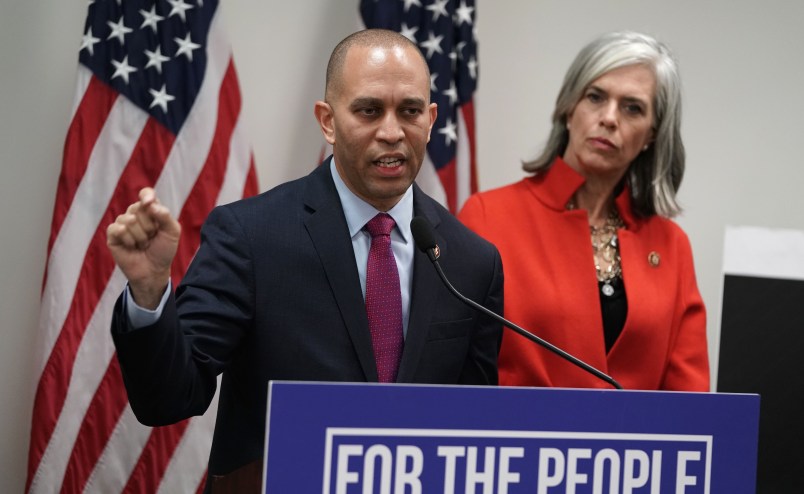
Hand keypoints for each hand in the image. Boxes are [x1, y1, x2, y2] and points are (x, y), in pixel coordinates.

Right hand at [106, 187, 180, 308]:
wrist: (154, 270)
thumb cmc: (164, 250)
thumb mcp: (172, 232)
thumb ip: (165, 215)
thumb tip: (150, 204)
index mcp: (151, 210)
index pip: (146, 194)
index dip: (146, 196)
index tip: (149, 203)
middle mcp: (135, 214)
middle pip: (138, 208)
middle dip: (149, 226)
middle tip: (151, 237)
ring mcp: (123, 224)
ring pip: (128, 219)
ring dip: (140, 236)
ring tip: (142, 244)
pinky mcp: (112, 235)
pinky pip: (118, 229)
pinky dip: (128, 240)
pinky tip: (132, 247)